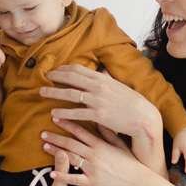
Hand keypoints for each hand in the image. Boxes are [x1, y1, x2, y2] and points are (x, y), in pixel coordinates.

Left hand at [39, 63, 160, 143]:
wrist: (143, 117)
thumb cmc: (132, 102)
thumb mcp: (118, 86)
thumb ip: (107, 79)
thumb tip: (101, 72)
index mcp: (103, 78)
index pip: (79, 69)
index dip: (64, 69)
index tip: (55, 70)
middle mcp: (98, 87)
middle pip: (71, 78)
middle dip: (55, 77)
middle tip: (44, 77)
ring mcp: (97, 101)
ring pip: (70, 94)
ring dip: (54, 93)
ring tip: (42, 93)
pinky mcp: (98, 115)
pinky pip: (77, 113)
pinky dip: (64, 112)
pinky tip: (54, 113)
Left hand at [41, 120, 152, 185]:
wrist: (139, 182)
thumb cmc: (131, 163)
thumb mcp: (121, 145)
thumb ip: (108, 133)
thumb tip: (99, 121)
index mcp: (101, 145)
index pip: (80, 131)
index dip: (67, 124)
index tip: (55, 118)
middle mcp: (95, 155)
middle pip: (71, 144)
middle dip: (56, 137)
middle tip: (43, 132)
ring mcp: (93, 169)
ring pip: (70, 158)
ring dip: (56, 152)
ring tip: (44, 146)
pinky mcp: (93, 183)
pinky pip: (75, 179)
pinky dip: (63, 176)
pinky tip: (52, 173)